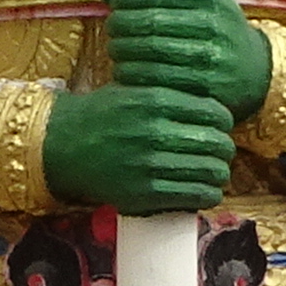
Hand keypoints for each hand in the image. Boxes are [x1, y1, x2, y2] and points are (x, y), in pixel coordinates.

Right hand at [42, 85, 237, 215]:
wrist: (61, 144)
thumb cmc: (101, 115)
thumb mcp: (134, 90)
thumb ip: (171, 95)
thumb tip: (214, 109)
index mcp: (156, 100)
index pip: (214, 112)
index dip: (224, 122)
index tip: (220, 128)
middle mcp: (156, 131)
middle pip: (218, 143)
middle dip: (224, 150)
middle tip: (219, 153)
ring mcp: (151, 164)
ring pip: (212, 172)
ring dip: (218, 174)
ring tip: (213, 174)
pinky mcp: (145, 193)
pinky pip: (195, 195)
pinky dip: (207, 195)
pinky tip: (204, 191)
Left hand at [106, 0, 271, 118]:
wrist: (254, 71)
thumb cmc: (213, 31)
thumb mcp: (195, 3)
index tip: (115, 4)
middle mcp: (214, 25)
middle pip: (150, 23)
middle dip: (121, 25)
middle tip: (112, 29)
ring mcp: (211, 59)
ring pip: (150, 54)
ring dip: (123, 52)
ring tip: (116, 50)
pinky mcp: (206, 88)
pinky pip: (158, 82)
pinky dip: (134, 77)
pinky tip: (127, 73)